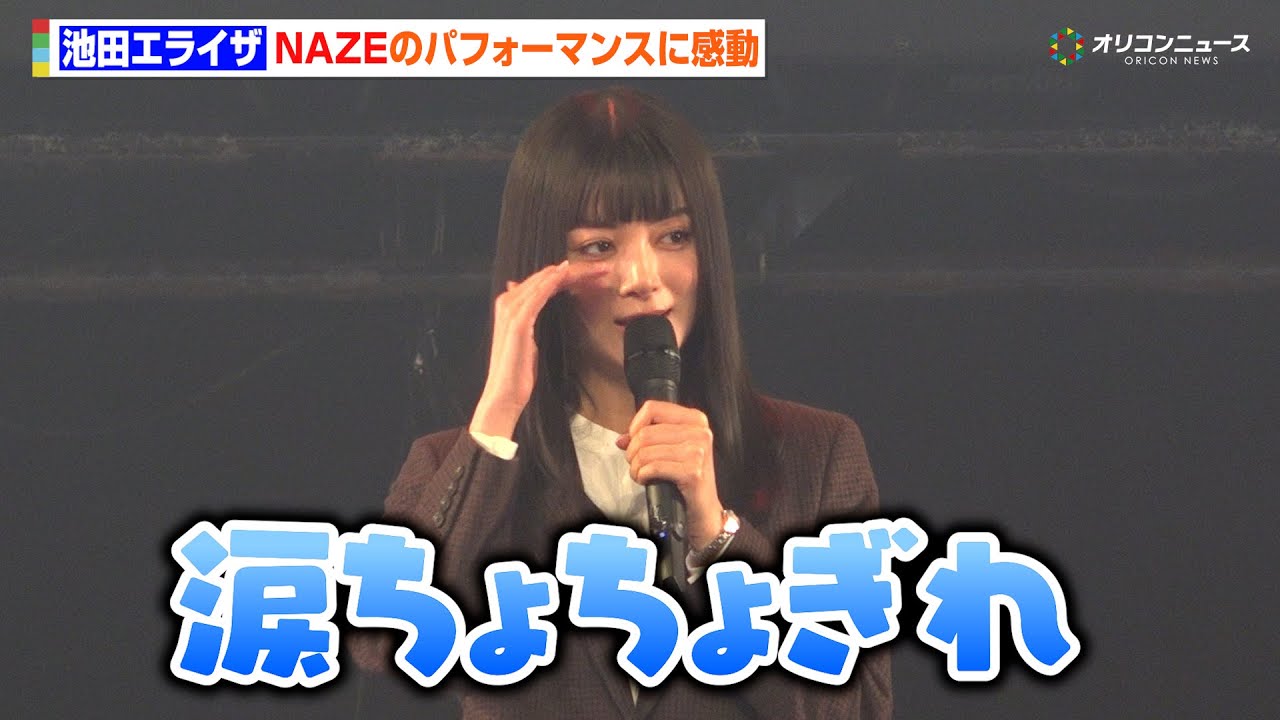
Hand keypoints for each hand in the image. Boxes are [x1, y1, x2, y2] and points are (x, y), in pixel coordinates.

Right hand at [470, 260, 608, 439]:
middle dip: (577, 271)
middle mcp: (508, 302)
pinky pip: (538, 295)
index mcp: (511, 305)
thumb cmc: (518, 372)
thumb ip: (530, 318)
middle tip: (603, 268)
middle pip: (546, 277)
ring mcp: (511, 310)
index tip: (596, 275)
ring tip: (596, 269)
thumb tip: (533, 302)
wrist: (504, 395)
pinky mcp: (518, 321)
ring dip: (572, 272)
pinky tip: (567, 273)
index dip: (570, 276)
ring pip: (545, 281)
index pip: (544, 282)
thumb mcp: (528, 340)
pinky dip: (552, 282)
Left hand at [615, 400, 724, 549]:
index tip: (634, 441)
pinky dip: (642, 476)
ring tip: (641, 474)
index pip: (653, 408)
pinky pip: (653, 467)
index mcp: (695, 419)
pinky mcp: (693, 471)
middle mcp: (700, 432)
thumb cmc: (685, 478)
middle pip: (646, 432)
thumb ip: (646, 438)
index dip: (635, 425)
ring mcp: (698, 451)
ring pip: (646, 451)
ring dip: (636, 467)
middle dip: (632, 452)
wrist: (703, 509)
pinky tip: (647, 481)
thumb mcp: (669, 450)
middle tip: (636, 464)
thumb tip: (621, 439)